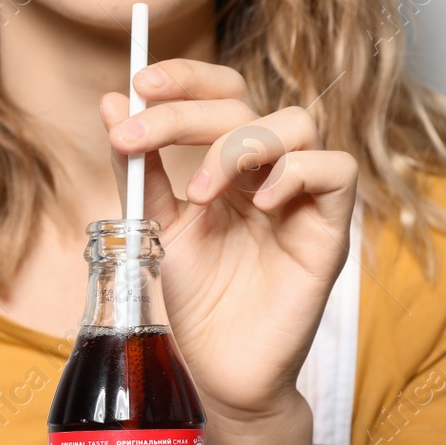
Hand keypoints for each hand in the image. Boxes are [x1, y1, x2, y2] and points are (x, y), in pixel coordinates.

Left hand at [100, 60, 357, 422]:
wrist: (215, 366)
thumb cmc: (191, 295)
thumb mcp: (152, 224)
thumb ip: (137, 167)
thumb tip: (111, 102)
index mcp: (226, 163)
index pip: (220, 94)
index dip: (185, 78)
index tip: (139, 82)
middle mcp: (267, 170)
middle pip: (245, 104)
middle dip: (185, 114)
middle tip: (138, 135)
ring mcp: (301, 197)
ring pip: (296, 123)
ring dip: (237, 145)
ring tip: (198, 193)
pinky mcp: (329, 229)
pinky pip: (334, 172)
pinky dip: (294, 174)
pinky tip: (255, 205)